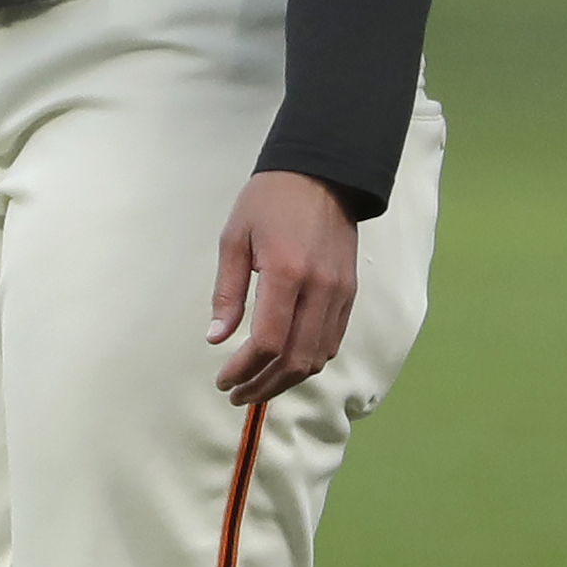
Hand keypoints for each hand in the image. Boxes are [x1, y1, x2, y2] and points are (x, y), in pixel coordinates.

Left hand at [208, 170, 358, 407]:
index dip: (244, 369)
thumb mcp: (235, 237)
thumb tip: (217, 337)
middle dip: (263, 386)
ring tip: (257, 384)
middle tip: (236, 394)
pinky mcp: (350, 293)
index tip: (222, 378)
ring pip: (317, 357)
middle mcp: (320, 288)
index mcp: (287, 272)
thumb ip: (227, 291)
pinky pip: (332, 341)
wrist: (322, 173)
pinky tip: (285, 362)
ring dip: (286, 380)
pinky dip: (308, 360)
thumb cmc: (270, 200)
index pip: (269, 342)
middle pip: (296, 360)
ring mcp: (340, 293)